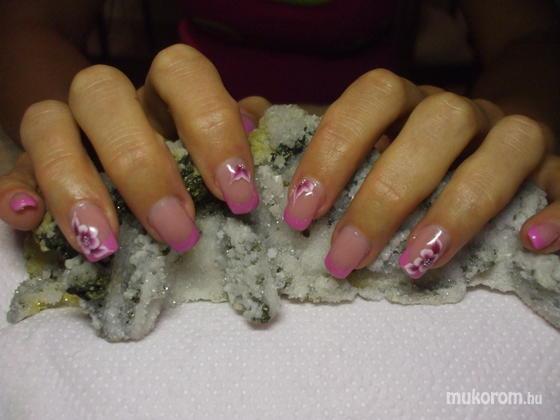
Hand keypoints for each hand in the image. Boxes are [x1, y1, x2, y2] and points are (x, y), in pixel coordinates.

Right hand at [0, 44, 268, 261]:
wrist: (124, 157)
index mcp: (161, 90)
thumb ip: (238, 136)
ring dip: (75, 187)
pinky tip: (30, 221)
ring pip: (47, 126)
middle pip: (104, 96)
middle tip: (179, 231)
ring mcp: (64, 129)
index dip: (211, 127)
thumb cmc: (183, 158)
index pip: (181, 72)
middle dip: (143, 168)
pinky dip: (15, 192)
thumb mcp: (215, 147)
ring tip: (106, 246)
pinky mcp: (27, 166)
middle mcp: (110, 102)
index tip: (237, 194)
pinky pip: (8, 169)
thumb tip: (262, 126)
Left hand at [282, 69, 559, 279]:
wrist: (481, 139)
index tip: (301, 214)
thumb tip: (245, 126)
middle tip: (344, 257)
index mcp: (407, 100)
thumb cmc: (403, 151)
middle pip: (436, 127)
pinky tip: (528, 243)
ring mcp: (511, 135)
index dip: (333, 152)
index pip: (372, 100)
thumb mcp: (356, 142)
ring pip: (504, 149)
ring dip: (458, 209)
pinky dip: (556, 210)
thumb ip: (304, 135)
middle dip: (385, 196)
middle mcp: (461, 110)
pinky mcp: (554, 168)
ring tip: (415, 265)